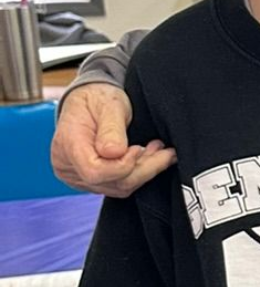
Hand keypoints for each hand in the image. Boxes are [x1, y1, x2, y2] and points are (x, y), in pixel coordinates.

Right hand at [51, 84, 175, 196]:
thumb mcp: (108, 105)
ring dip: (146, 171)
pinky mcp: (91, 181)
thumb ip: (111, 129)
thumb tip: (114, 153)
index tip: (138, 149)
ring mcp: (78, 176)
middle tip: (165, 151)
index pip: (94, 171)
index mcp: (68, 145)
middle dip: (145, 169)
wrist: (89, 101)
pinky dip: (139, 174)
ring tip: (161, 152)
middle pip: (112, 182)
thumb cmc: (96, 99)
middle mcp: (68, 166)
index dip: (122, 166)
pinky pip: (119, 185)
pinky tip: (150, 159)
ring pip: (120, 187)